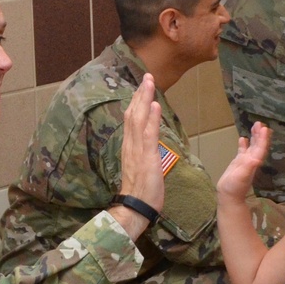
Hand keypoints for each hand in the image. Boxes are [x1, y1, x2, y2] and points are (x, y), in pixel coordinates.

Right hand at [114, 74, 163, 234]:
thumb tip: (151, 148)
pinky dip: (151, 118)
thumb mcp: (143, 169)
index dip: (137, 103)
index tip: (142, 88)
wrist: (135, 207)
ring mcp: (137, 150)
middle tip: (147, 76)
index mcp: (130, 147)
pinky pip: (148, 133)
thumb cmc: (141, 193)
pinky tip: (154, 104)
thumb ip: (145, 155)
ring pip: (138, 118)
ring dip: (145, 99)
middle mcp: (130, 145)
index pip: (132, 120)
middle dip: (140, 94)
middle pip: (133, 114)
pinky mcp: (146, 156)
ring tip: (149, 82)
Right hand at [218, 121, 270, 200]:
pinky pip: (242, 151)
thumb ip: (248, 167)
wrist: (228, 196)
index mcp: (254, 162)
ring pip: (252, 146)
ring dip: (254, 137)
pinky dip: (244, 145)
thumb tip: (256, 158)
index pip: (261, 148)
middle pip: (258, 145)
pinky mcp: (238, 163)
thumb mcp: (242, 177)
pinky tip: (242, 139)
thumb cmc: (235, 187)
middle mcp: (251, 160)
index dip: (264, 139)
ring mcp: (245, 161)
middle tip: (260, 123)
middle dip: (260, 135)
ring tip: (255, 126)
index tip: (265, 129)